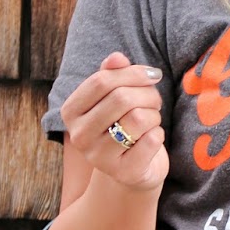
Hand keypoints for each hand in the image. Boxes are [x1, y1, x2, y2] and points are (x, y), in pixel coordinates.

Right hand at [59, 52, 168, 192]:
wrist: (130, 168)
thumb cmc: (121, 123)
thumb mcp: (113, 97)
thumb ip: (113, 74)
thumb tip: (117, 58)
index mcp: (71, 111)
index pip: (101, 81)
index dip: (133, 73)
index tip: (152, 75)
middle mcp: (79, 135)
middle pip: (121, 98)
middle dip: (148, 94)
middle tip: (155, 100)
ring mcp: (99, 157)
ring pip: (138, 118)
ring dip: (154, 114)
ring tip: (151, 119)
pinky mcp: (123, 172)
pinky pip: (152, 140)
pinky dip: (158, 134)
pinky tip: (151, 138)